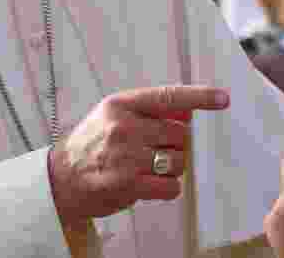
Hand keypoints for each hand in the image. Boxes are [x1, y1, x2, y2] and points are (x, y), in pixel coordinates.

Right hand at [48, 85, 228, 226]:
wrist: (60, 178)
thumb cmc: (93, 143)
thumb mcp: (115, 115)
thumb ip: (151, 111)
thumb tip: (188, 113)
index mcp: (122, 104)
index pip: (169, 96)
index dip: (200, 97)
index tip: (223, 98)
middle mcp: (124, 127)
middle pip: (181, 134)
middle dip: (175, 145)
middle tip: (155, 150)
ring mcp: (126, 156)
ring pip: (179, 161)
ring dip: (172, 168)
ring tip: (147, 168)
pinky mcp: (128, 184)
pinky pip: (171, 186)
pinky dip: (167, 188)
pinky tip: (149, 184)